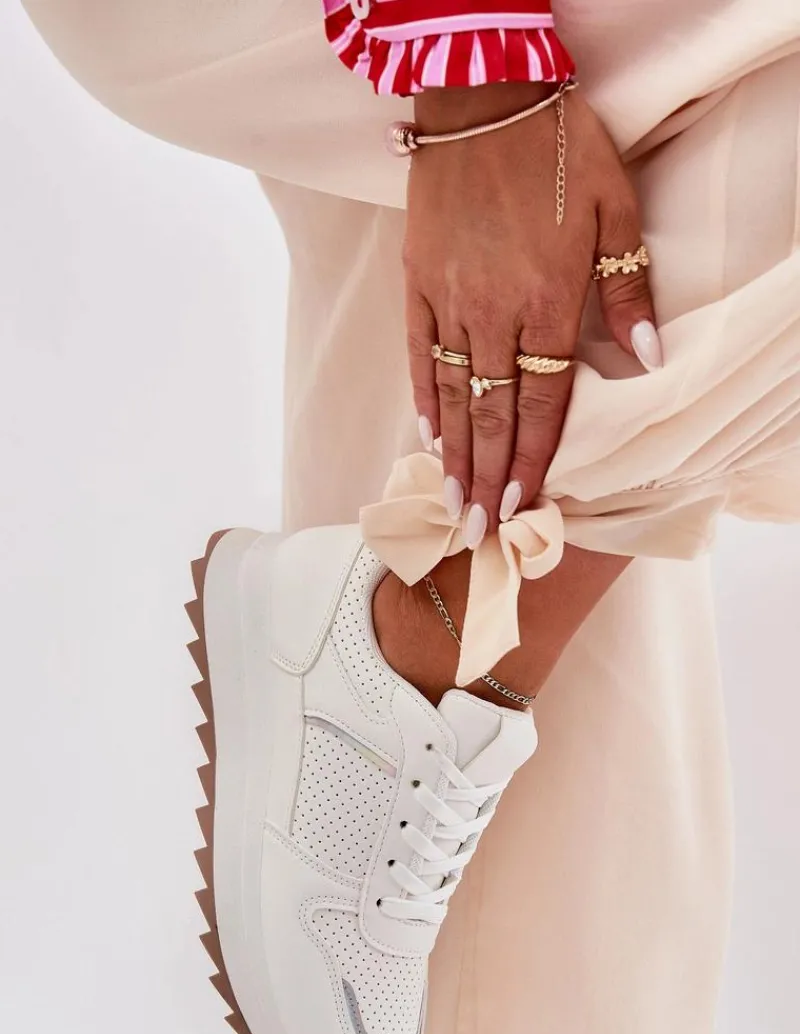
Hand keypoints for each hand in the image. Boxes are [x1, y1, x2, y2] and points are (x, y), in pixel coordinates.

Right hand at [404, 82, 659, 546]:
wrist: (485, 95)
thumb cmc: (560, 149)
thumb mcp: (616, 210)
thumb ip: (629, 291)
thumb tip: (646, 360)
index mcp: (548, 301)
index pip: (542, 401)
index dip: (533, 459)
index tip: (522, 506)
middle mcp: (494, 312)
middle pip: (491, 412)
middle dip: (487, 477)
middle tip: (476, 531)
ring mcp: (448, 300)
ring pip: (450, 393)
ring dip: (452, 454)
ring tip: (450, 502)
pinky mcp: (416, 282)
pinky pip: (416, 353)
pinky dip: (420, 398)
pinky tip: (424, 436)